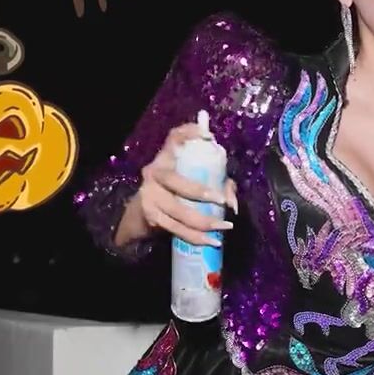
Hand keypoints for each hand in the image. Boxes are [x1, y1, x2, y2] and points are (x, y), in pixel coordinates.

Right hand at [135, 123, 237, 245]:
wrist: (141, 214)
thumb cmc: (174, 191)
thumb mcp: (191, 180)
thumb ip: (217, 183)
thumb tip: (232, 202)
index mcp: (166, 158)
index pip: (173, 137)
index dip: (189, 133)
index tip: (208, 137)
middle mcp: (155, 173)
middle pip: (176, 180)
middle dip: (200, 192)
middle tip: (222, 201)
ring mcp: (150, 196)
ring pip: (178, 210)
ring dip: (204, 221)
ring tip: (226, 227)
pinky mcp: (152, 217)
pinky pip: (176, 229)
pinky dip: (196, 237)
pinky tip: (212, 241)